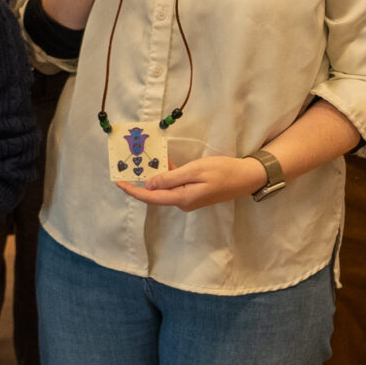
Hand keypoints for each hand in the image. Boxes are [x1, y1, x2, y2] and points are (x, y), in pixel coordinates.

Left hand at [117, 155, 266, 210]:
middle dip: (141, 183)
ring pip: (166, 188)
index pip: (151, 197)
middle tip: (128, 169)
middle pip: (156, 194)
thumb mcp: (195, 170)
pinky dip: (168, 175)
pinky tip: (165, 162)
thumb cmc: (222, 171)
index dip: (134, 191)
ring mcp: (189, 198)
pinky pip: (175, 185)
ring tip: (143, 162)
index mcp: (182, 198)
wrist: (246, 177)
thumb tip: (149, 186)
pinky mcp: (194, 193)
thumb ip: (171, 178)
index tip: (119, 183)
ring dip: (155, 177)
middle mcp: (183, 202)